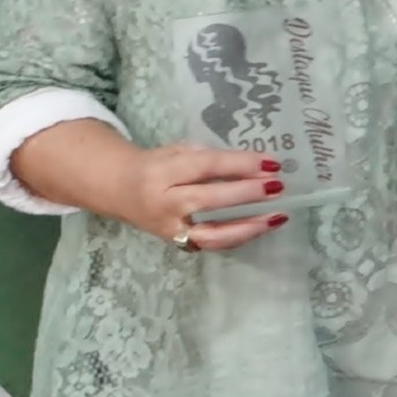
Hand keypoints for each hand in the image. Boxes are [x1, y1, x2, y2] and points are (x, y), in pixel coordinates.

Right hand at [111, 144, 290, 251]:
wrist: (118, 190)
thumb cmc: (156, 165)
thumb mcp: (178, 151)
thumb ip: (209, 158)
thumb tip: (254, 165)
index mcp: (162, 171)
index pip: (206, 167)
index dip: (240, 164)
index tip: (271, 163)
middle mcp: (164, 203)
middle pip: (208, 200)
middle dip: (246, 194)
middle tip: (277, 187)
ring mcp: (170, 229)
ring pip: (211, 234)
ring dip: (248, 227)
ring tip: (277, 216)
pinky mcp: (177, 244)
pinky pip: (210, 244)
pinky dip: (238, 237)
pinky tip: (260, 226)